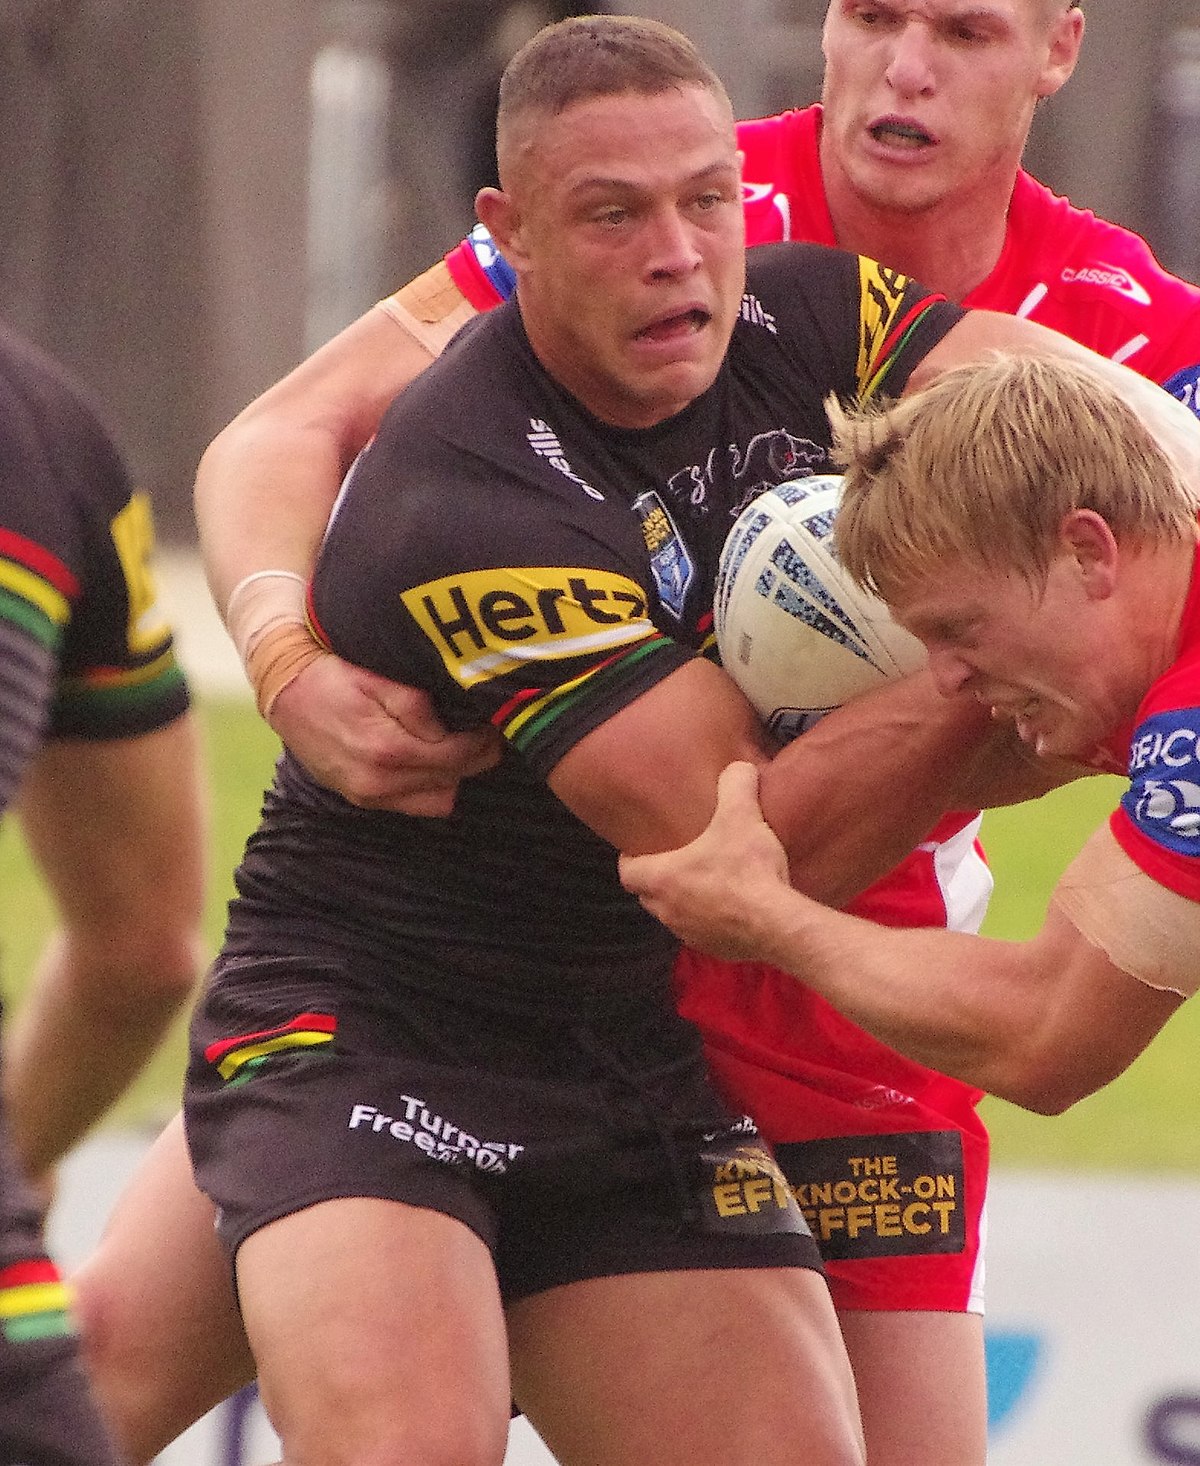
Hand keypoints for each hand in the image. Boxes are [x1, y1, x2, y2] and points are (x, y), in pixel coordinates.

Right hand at [269, 653, 500, 814]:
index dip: (481, 742)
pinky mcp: (361, 799)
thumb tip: (451, 729)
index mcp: (387, 750)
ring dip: (453, 776)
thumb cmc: (333, 677)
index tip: (491, 725)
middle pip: (451, 781)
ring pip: (437, 801)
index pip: (456, 757)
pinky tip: (431, 761)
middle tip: (484, 735)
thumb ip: (418, 706)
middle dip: (474, 759)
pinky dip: (429, 787)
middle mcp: (378, 783)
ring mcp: (368, 796)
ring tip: (457, 747)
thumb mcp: (378, 679)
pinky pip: (413, 805)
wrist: (285, 691)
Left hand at [618, 761, 791, 959]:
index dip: (630, 858)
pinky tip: (731, 905)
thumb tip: (738, 768)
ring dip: (683, 900)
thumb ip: (735, 784)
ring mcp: (690, 934)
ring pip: (674, 915)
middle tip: (676, 858)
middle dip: (657, 878)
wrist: (780, 924)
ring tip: (705, 880)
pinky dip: (709, 920)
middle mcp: (668, 911)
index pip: (627, 872)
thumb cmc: (750, 871)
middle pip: (648, 894)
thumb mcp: (742, 816)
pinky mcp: (714, 949)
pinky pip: (702, 932)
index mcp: (662, 879)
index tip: (640, 847)